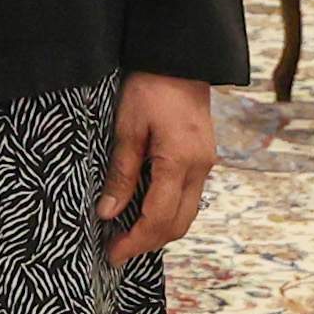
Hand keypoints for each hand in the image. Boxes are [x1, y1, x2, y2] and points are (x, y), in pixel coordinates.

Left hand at [97, 73, 219, 263]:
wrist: (180, 59)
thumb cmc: (150, 87)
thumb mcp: (127, 128)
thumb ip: (120, 174)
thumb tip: (107, 213)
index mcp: (180, 162)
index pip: (158, 218)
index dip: (134, 241)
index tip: (112, 254)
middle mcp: (200, 169)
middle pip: (178, 225)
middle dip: (147, 243)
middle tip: (116, 251)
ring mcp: (206, 164)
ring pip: (187, 214)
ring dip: (159, 231)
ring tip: (127, 236)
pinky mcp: (203, 158)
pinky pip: (189, 198)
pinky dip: (168, 213)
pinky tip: (145, 211)